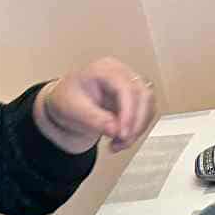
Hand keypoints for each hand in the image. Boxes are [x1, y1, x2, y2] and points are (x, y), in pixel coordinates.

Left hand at [36, 59, 155, 153]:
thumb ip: (95, 119)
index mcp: (105, 70)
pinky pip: (145, 115)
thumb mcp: (74, 110)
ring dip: (137, 129)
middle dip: (136, 123)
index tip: (122, 133)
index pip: (126, 88)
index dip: (128, 112)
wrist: (67, 103)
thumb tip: (115, 130)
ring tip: (118, 143)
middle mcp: (121, 74)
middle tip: (123, 141)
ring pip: (148, 107)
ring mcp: (130, 86)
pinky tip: (121, 139)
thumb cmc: (68, 99)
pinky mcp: (134, 100)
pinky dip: (136, 130)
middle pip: (143, 95)